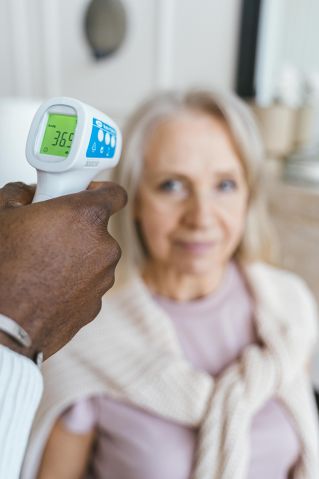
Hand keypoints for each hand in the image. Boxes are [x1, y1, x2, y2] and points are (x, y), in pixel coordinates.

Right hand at [0, 181, 126, 359]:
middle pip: (98, 228)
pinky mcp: (95, 305)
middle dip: (76, 228)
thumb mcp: (2, 215)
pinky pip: (88, 284)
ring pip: (94, 258)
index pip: (115, 193)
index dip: (100, 191)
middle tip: (47, 233)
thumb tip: (26, 194)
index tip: (87, 194)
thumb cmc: (4, 271)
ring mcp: (103, 279)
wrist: (3, 323)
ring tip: (42, 265)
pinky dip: (74, 282)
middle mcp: (104, 247)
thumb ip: (20, 194)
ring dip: (75, 257)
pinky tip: (47, 286)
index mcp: (86, 217)